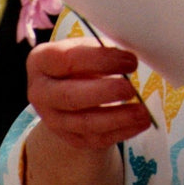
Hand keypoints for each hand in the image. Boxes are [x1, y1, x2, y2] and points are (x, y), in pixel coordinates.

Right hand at [27, 37, 152, 149]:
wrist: (67, 86)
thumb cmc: (81, 59)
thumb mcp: (87, 46)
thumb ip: (103, 49)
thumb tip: (131, 57)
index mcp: (41, 61)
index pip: (68, 60)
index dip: (101, 60)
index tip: (130, 61)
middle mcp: (40, 92)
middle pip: (71, 97)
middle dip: (105, 93)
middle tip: (131, 88)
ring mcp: (51, 119)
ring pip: (84, 123)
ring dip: (118, 119)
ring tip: (143, 112)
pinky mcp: (68, 137)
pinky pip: (95, 139)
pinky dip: (121, 132)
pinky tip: (140, 124)